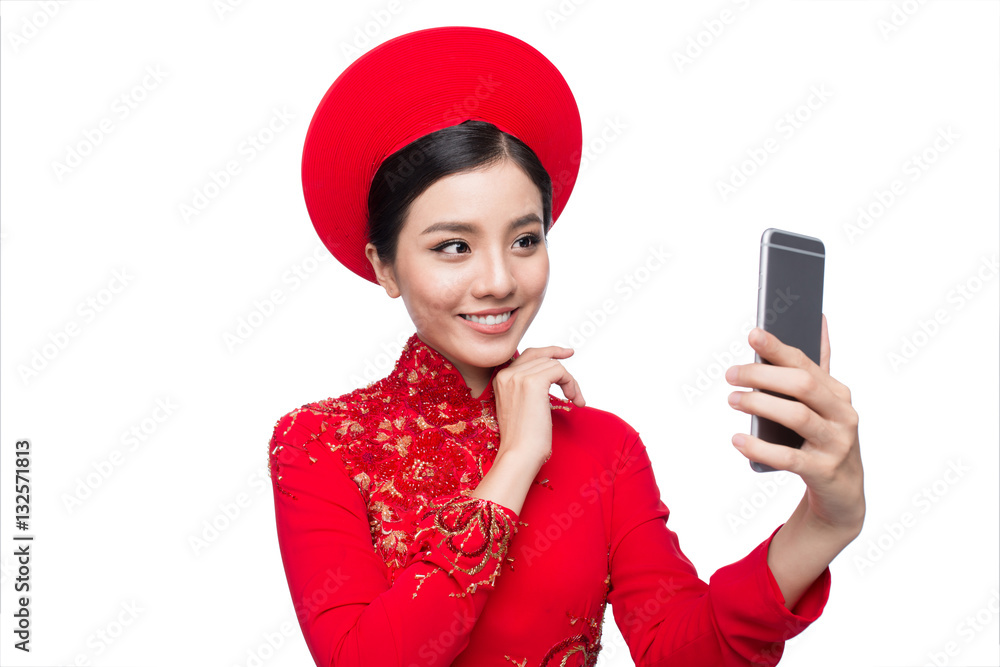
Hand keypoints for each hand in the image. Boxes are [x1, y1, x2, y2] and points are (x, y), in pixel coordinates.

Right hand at [492, 346, 584, 467]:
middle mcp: (506, 374)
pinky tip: (574, 399)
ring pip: (553, 364)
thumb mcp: (520, 406)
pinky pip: (560, 371)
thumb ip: (527, 387)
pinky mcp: (533, 382)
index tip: (565, 353)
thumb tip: (549, 374)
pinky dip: (571, 383)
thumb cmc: (522, 438)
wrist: (519, 453)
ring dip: (570, 381)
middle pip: (542, 356)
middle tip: (574, 381)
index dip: (549, 352)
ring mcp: (518, 377)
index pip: (528, 355)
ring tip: (575, 399)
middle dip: (561, 368)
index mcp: (500, 378)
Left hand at [724, 314, 864, 533]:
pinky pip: (788, 458)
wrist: (842, 493)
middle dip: (763, 376)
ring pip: (797, 417)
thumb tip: (819, 319)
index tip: (753, 335)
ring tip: (732, 400)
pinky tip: (738, 440)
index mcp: (838, 394)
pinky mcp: (823, 471)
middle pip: (802, 386)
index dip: (778, 348)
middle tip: (731, 374)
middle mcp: (843, 416)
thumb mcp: (825, 403)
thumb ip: (818, 365)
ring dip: (760, 405)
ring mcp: (836, 444)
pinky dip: (760, 448)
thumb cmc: (824, 439)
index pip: (805, 363)